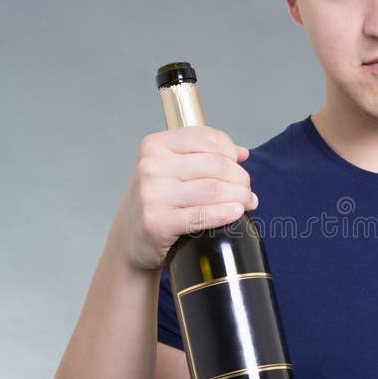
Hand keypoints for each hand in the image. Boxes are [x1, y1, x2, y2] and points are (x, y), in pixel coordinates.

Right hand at [114, 126, 257, 270]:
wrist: (131, 239)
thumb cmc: (156, 202)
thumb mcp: (170, 169)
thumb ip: (203, 155)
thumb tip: (241, 153)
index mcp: (155, 146)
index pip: (207, 139)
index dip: (230, 151)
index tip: (238, 164)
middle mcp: (151, 167)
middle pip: (216, 165)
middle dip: (240, 178)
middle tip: (246, 190)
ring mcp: (153, 195)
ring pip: (213, 190)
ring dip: (239, 197)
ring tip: (247, 202)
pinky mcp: (158, 222)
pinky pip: (203, 215)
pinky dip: (225, 213)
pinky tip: (236, 212)